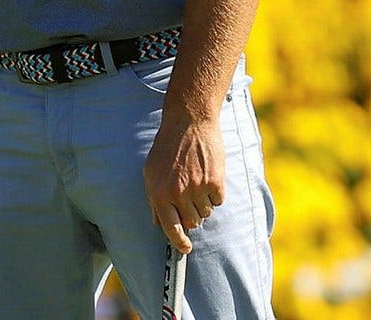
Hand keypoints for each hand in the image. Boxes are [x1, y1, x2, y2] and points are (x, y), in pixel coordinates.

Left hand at [144, 111, 224, 252]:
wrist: (189, 121)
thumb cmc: (168, 146)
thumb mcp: (151, 172)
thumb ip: (153, 199)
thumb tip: (157, 222)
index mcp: (159, 194)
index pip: (170, 229)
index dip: (179, 243)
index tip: (186, 249)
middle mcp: (177, 194)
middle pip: (192, 223)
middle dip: (191, 215)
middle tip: (190, 198)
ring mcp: (197, 188)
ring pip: (206, 213)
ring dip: (203, 203)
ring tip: (198, 182)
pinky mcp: (215, 181)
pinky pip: (218, 201)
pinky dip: (215, 194)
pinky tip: (209, 177)